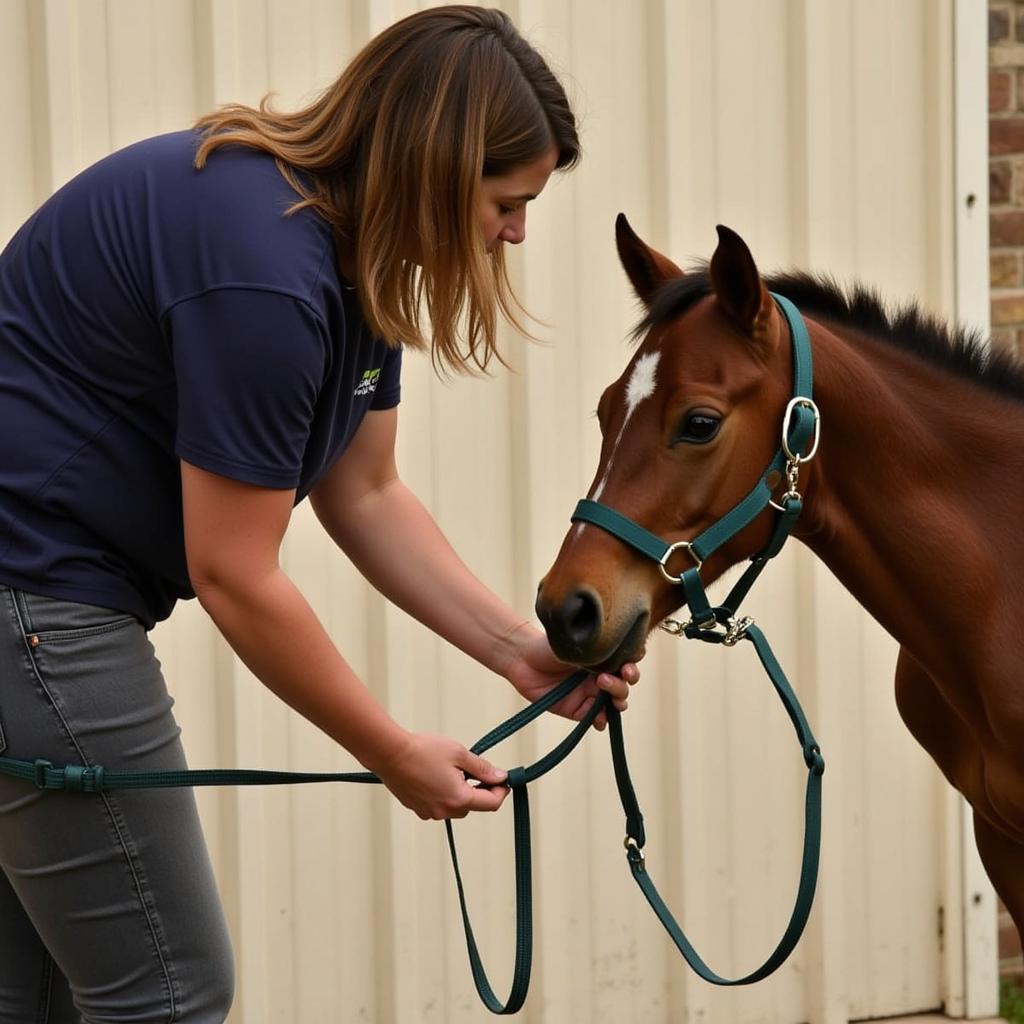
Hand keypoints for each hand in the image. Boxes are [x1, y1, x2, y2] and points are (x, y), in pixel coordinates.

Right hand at [374, 731, 508, 819]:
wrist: (389, 754)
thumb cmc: (423, 751)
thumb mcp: (459, 754)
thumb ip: (482, 768)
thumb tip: (500, 777)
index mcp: (459, 799)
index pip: (491, 803)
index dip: (501, 791)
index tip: (503, 779)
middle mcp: (445, 811)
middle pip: (473, 806)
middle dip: (479, 790)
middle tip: (476, 769)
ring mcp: (429, 812)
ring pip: (455, 806)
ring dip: (460, 792)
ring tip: (453, 769)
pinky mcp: (417, 808)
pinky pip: (439, 805)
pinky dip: (444, 793)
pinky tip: (436, 775)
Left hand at [502, 624, 639, 729]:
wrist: (522, 658)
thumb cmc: (550, 646)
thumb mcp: (576, 645)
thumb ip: (597, 653)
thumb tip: (618, 659)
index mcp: (604, 659)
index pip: (628, 664)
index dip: (633, 667)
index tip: (627, 666)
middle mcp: (600, 676)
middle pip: (624, 685)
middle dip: (623, 684)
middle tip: (605, 678)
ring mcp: (589, 694)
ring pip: (614, 703)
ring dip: (616, 701)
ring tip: (605, 694)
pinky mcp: (577, 709)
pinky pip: (595, 718)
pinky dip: (601, 720)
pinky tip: (599, 718)